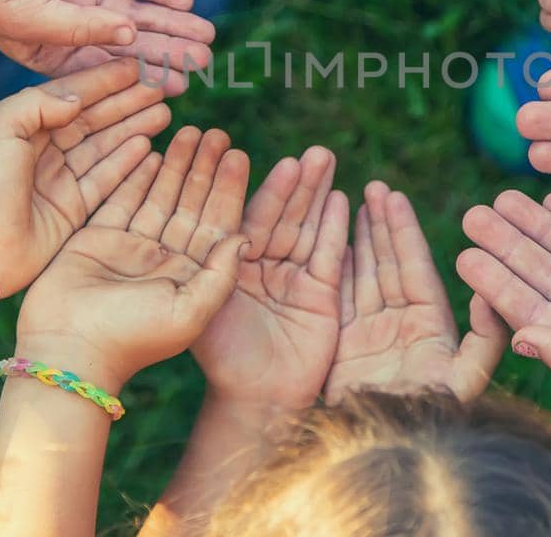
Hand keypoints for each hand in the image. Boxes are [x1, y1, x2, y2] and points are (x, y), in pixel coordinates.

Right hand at [0, 0, 214, 90]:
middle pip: (127, 44)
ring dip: (170, 21)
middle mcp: (68, 27)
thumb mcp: (27, 14)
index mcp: (47, 52)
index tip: (180, 86)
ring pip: (135, 11)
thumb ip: (79, 29)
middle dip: (166, 50)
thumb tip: (130, 38)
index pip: (104, 71)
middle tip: (205, 58)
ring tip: (207, 32)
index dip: (142, 78)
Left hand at [0, 60, 170, 295]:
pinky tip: (149, 144)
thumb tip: (77, 98)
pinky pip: (107, 179)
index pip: (71, 95)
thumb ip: (38, 104)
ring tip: (164, 110)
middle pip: (94, 118)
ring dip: (134, 127)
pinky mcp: (73, 209)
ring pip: (105, 146)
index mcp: (22, 124)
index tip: (137, 66)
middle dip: (127, 101)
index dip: (104, 80)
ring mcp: (59, 179)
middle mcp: (43, 149)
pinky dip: (128, 161)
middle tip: (162, 86)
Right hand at [17, 126, 251, 385]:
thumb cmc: (133, 338)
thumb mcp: (190, 312)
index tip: (238, 154)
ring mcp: (131, 249)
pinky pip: (121, 199)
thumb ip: (221, 275)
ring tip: (188, 130)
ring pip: (159, 196)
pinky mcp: (98, 239)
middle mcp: (164, 260)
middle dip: (203, 169)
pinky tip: (151, 148)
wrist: (69, 351)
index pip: (216, 224)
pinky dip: (136, 175)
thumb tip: (247, 237)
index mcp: (191, 278)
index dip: (228, 189)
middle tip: (216, 132)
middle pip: (190, 204)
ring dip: (174, 165)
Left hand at [192, 147, 349, 409]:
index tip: (243, 151)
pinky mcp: (321, 293)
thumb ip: (218, 270)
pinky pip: (331, 255)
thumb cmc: (222, 360)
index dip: (243, 185)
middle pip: (279, 214)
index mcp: (229, 263)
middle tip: (306, 150)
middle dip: (293, 182)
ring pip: (306, 227)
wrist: (256, 401)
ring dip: (316, 193)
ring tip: (324, 158)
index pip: (240, 216)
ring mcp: (292, 277)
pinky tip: (343, 199)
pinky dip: (337, 228)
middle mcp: (262, 265)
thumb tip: (234, 229)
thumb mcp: (206, 309)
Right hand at [326, 182, 506, 402]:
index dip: (403, 231)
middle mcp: (398, 325)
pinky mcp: (338, 344)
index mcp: (429, 326)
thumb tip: (486, 296)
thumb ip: (485, 340)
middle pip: (388, 262)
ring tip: (347, 199)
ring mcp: (366, 333)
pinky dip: (330, 268)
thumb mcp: (465, 382)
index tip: (393, 197)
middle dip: (380, 225)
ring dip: (355, 238)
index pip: (414, 267)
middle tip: (372, 187)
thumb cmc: (427, 420)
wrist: (383, 454)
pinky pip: (334, 297)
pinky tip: (324, 239)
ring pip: (361, 274)